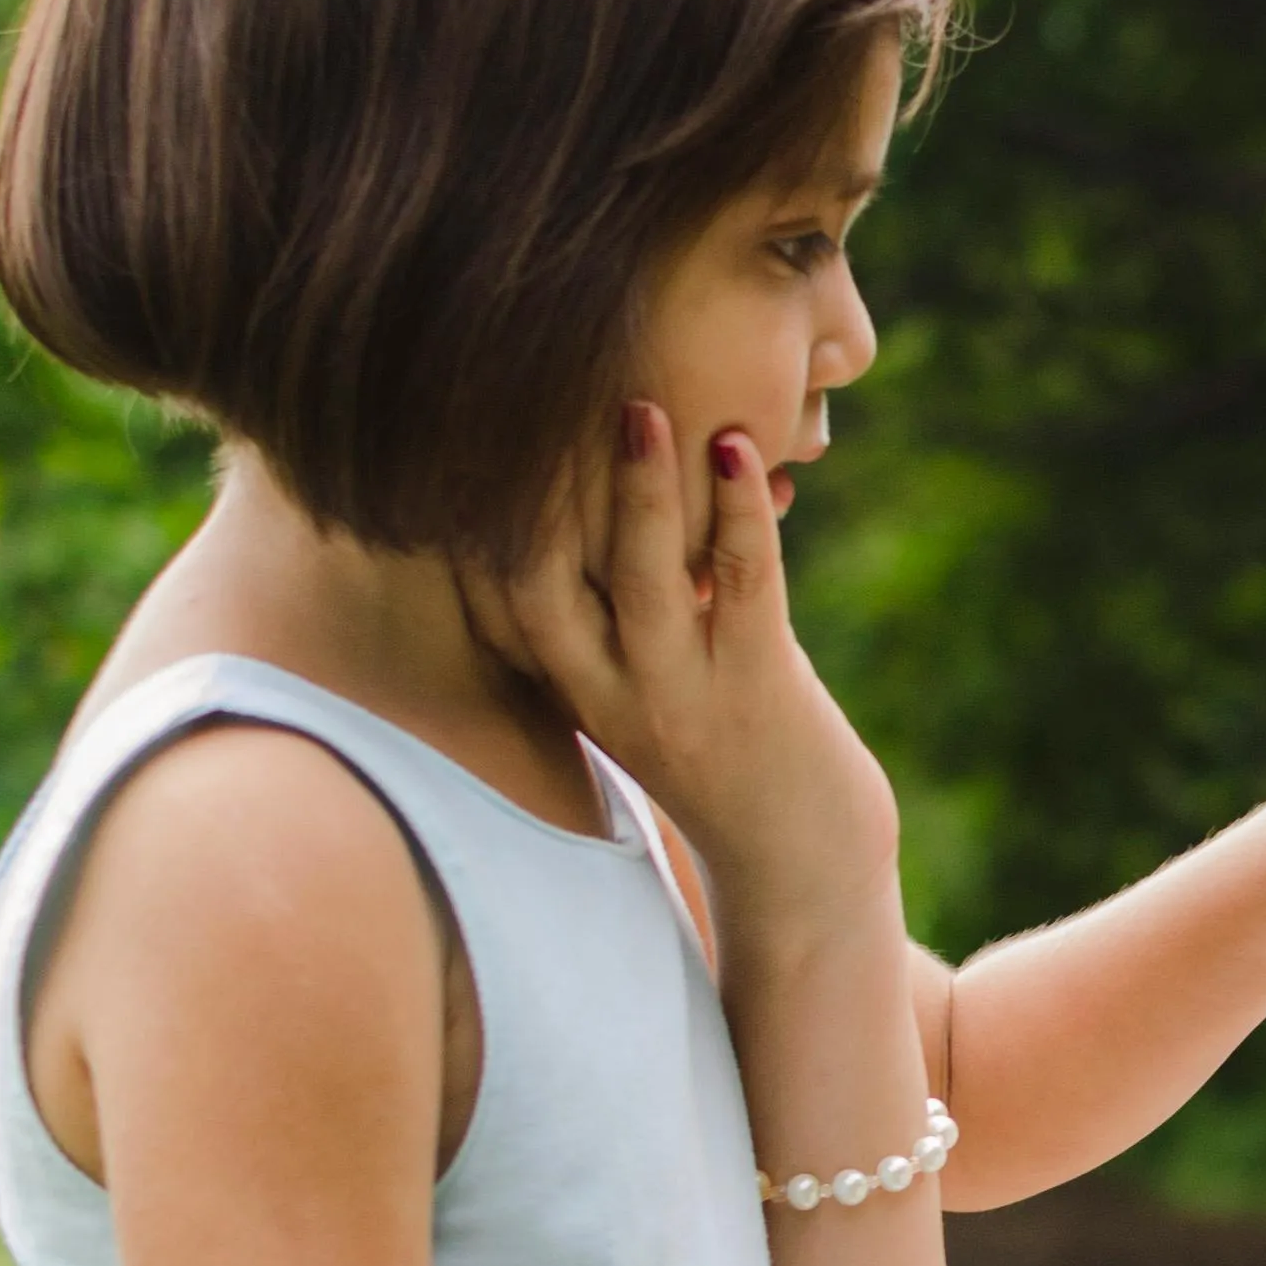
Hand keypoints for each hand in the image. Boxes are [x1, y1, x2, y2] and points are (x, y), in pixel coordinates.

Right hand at [471, 402, 898, 946]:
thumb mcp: (644, 690)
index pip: (497, 601)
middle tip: (532, 401)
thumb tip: (600, 503)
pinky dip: (738, 509)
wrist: (803, 864)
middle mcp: (612, 697)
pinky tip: (738, 447)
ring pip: (645, 578)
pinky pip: (746, 583)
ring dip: (641, 487)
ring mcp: (685, 695)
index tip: (462, 433)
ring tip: (639, 403)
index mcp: (575, 691)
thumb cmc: (725, 753)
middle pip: (545, 586)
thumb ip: (613, 620)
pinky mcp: (761, 686)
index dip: (472, 519)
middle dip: (538, 493)